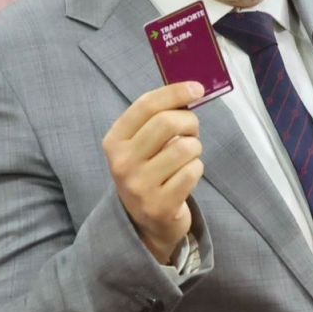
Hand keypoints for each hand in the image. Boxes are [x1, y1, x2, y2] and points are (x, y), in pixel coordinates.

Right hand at [102, 81, 205, 263]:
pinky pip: (193, 171)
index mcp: (114, 141)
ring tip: (186, 158)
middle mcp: (122, 163)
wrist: (145, 222)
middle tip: (192, 131)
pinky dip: (197, 169)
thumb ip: (159, 117)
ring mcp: (139, 186)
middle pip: (167, 122)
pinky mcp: (160, 205)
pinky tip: (186, 177)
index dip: (175, 92)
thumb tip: (192, 90)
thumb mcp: (142, 144)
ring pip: (185, 148)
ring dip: (195, 149)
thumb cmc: (149, 171)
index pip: (146, 105)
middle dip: (190, 122)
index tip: (198, 88)